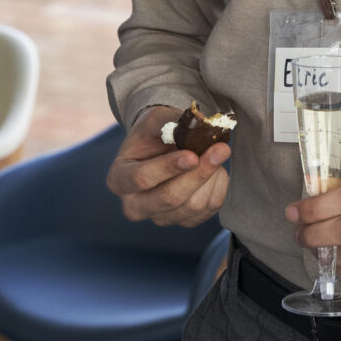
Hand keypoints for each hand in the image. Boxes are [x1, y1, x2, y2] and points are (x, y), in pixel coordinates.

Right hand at [106, 106, 229, 227]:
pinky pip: (209, 209)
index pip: (141, 178)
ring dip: (212, 176)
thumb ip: (173, 123)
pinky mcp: (184, 221)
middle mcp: (135, 205)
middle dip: (198, 174)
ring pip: (193, 206)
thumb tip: (200, 129)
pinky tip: (217, 169)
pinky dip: (219, 186)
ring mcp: (160, 217)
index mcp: (119, 179)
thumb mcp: (156, 120)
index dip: (168, 168)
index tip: (192, 155)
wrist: (162, 146)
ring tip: (216, 152)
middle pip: (169, 198)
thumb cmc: (155, 132)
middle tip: (221, 149)